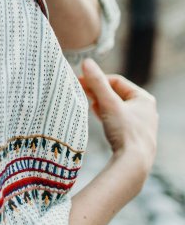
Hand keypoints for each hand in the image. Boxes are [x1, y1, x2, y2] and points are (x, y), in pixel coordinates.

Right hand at [79, 58, 157, 175]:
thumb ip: (97, 82)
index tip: (81, 82)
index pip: (116, 81)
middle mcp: (145, 109)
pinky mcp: (132, 134)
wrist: (133, 163)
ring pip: (115, 106)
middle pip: (116, 93)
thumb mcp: (108, 104)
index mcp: (144, 98)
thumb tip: (86, 62)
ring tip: (87, 103)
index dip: (97, 80)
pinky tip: (96, 115)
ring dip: (100, 102)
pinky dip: (105, 114)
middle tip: (81, 91)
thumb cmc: (125, 132)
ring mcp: (139, 122)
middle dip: (98, 91)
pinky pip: (116, 117)